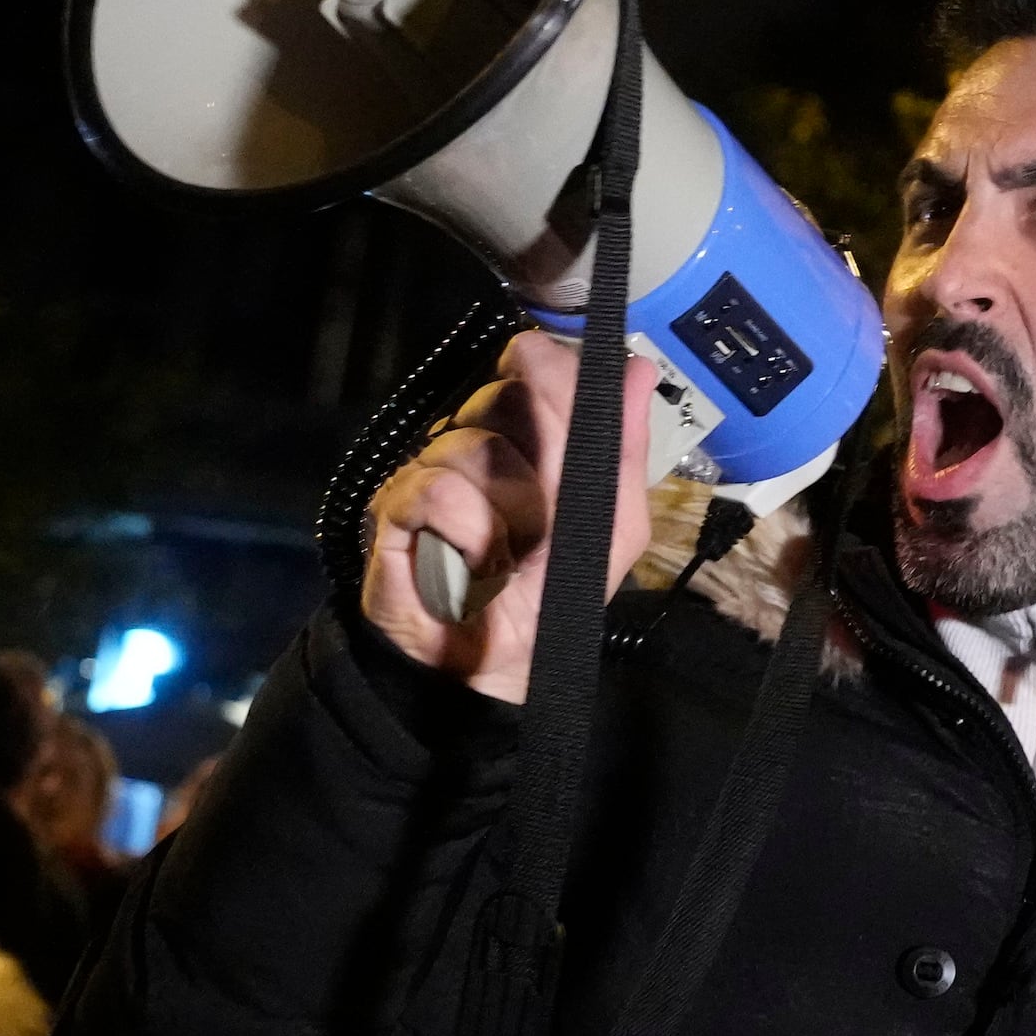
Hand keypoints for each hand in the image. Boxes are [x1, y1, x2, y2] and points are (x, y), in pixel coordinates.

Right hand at [358, 327, 668, 701]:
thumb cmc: (550, 594)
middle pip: (505, 396)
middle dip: (542, 451)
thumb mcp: (612, 525)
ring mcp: (433, 471)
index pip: (536, 371)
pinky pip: (438, 489)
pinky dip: (469, 532)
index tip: (566, 407)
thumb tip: (639, 369)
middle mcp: (476, 443)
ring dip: (511, 509)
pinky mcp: (396, 508)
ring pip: (475, 444)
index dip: (554, 376)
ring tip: (509, 555)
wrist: (492, 667)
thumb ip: (625, 448)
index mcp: (527, 439)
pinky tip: (476, 565)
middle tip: (548, 509)